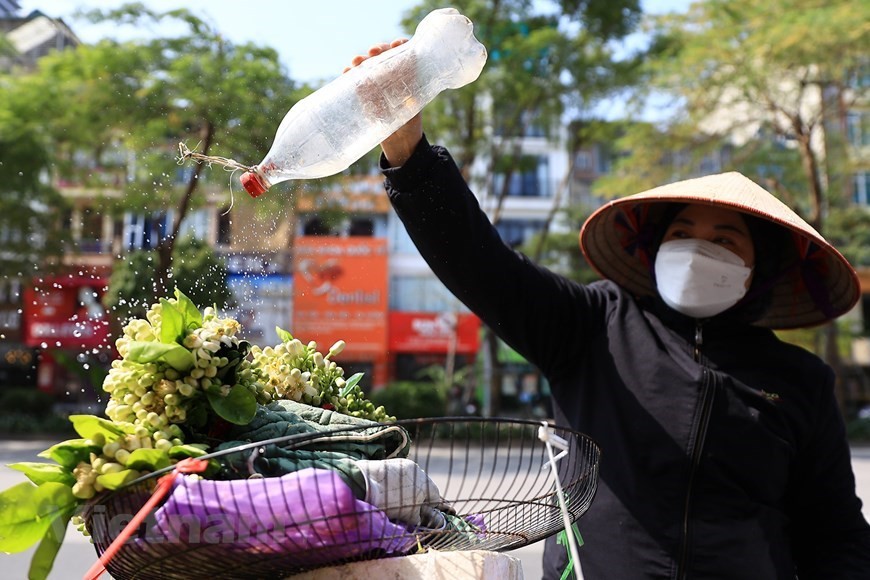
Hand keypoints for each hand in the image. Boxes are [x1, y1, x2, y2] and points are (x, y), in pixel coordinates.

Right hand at [346, 39, 423, 167]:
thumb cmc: (409, 124)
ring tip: (356, 62)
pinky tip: (347, 72)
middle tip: (373, 52)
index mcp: (407, 75)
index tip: (395, 45)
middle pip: (384, 55)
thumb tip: (408, 101)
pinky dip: (351, 73)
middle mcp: (391, 75)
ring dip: (361, 60)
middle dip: (378, 50)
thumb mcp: (410, 112)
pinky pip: (357, 79)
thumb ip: (406, 105)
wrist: (399, 142)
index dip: (400, 45)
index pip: (404, 52)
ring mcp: (376, 82)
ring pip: (368, 65)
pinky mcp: (365, 92)